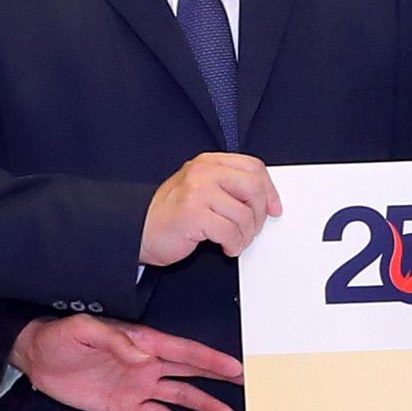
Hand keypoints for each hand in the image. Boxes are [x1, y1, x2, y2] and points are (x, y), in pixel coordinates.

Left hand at [11, 316, 248, 410]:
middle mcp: (145, 364)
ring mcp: (136, 384)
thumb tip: (141, 355)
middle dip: (217, 375)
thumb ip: (113, 340)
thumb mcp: (83, 330)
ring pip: (178, 394)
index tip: (233, 366)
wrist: (36, 356)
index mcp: (140, 342)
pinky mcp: (123, 403)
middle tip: (244, 382)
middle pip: (190, 370)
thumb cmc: (59, 337)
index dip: (209, 358)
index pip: (182, 351)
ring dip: (201, 403)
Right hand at [140, 152, 282, 265]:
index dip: (269, 190)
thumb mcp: (198, 189)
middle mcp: (202, 173)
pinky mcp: (193, 215)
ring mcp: (197, 192)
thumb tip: (263, 198)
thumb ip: (226, 186)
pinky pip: (231, 232)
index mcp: (207, 163)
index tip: (273, 207)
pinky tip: (226, 247)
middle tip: (252, 228)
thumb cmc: (169, 214)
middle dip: (260, 214)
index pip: (253, 167)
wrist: (138, 231)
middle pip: (254, 187)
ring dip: (246, 235)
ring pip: (244, 214)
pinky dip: (234, 245)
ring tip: (236, 241)